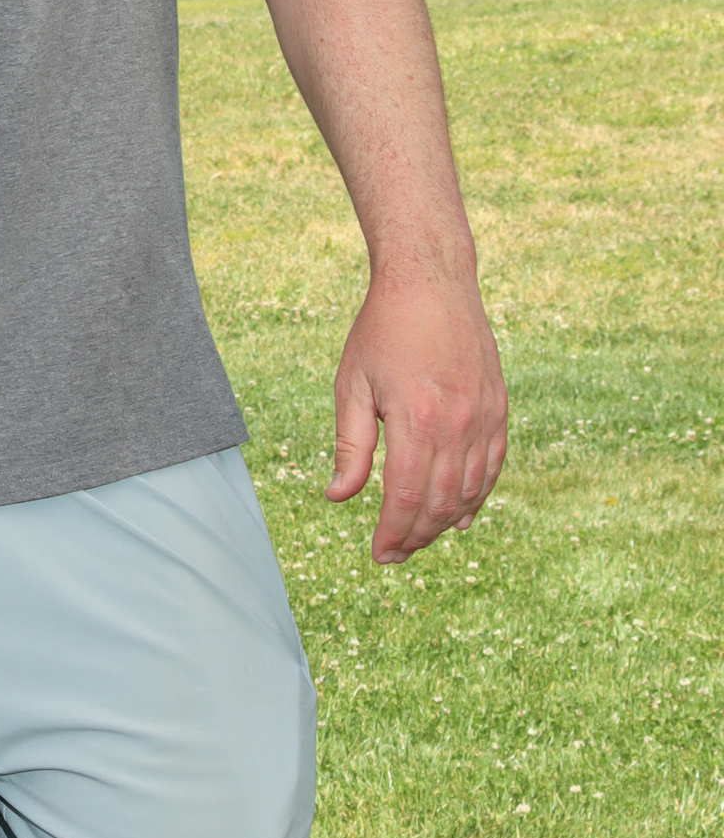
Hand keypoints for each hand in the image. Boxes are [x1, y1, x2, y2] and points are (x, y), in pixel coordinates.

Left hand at [327, 268, 507, 561]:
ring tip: (419, 538)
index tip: (379, 554)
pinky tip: (460, 516)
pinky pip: (493, 465)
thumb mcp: (352, 385)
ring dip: (444, 522)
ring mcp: (484, 417)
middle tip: (395, 554)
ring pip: (471, 490)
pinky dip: (478, 496)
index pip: (406, 497)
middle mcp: (458, 424)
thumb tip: (338, 498)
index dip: (393, 533)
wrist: (432, 283)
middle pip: (440, 502)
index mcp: (417, 420)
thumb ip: (350, 445)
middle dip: (416, 536)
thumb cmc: (382, 331)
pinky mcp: (499, 408)